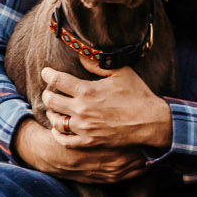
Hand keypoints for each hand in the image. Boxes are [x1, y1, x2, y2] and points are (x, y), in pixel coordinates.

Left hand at [19, 65, 173, 181]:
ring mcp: (84, 128)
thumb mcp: (121, 72)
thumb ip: (98, 64)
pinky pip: (64, 140)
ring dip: (51, 113)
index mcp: (87, 91)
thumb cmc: (137, 95)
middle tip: (49, 91)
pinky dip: (57, 134)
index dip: (48, 75)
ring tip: (53, 108)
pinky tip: (58, 128)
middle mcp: (82, 110)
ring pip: (55, 120)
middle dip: (47, 93)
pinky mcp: (89, 142)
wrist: (150, 122)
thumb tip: (81, 55)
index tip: (46, 72)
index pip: (57, 81)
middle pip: (51, 101)